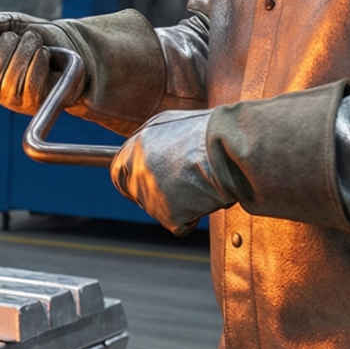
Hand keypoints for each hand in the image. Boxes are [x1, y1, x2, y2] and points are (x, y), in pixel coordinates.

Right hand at [0, 13, 71, 115]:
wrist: (71, 44)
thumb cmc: (39, 36)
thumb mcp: (15, 23)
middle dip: (7, 47)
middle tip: (23, 38)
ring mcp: (16, 100)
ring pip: (11, 80)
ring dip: (27, 51)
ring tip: (38, 45)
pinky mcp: (36, 103)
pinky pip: (30, 84)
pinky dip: (39, 63)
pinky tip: (46, 56)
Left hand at [112, 110, 236, 234]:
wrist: (231, 146)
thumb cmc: (209, 132)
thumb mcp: (170, 124)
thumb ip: (151, 142)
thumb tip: (149, 152)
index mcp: (134, 147)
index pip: (119, 173)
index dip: (131, 180)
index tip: (144, 185)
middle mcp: (137, 171)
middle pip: (136, 193)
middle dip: (153, 196)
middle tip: (176, 193)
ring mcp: (150, 193)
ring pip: (159, 209)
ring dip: (178, 203)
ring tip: (201, 183)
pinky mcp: (167, 214)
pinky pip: (178, 224)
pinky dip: (192, 217)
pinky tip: (206, 198)